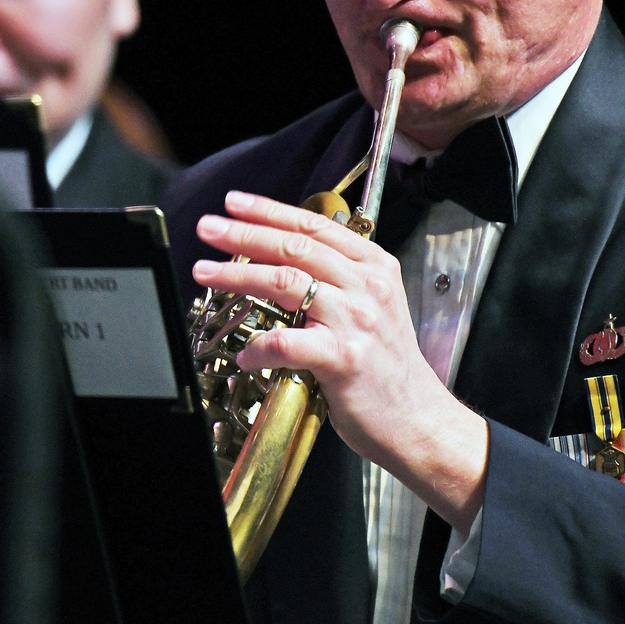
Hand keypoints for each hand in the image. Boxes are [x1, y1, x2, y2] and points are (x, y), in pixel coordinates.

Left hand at [194, 190, 488, 533]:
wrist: (418, 420)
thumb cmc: (387, 368)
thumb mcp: (373, 307)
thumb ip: (339, 279)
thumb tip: (284, 259)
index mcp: (374, 267)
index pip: (314, 226)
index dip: (269, 211)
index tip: (234, 203)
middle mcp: (368, 286)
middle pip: (295, 246)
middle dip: (244, 233)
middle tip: (208, 228)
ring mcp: (357, 321)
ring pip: (286, 283)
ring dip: (238, 275)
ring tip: (206, 272)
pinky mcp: (345, 358)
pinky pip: (288, 342)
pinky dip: (259, 347)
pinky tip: (244, 356)